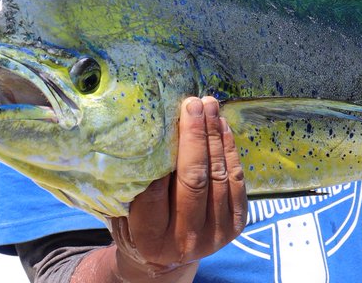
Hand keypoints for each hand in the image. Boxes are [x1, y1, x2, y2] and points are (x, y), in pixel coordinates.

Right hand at [106, 96, 247, 280]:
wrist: (167, 257)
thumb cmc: (139, 224)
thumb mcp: (125, 209)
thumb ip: (132, 182)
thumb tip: (135, 133)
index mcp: (151, 239)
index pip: (155, 192)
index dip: (161, 156)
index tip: (162, 121)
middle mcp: (185, 240)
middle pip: (193, 181)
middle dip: (194, 137)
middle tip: (191, 104)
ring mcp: (215, 234)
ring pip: (218, 176)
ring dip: (214, 136)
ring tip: (208, 106)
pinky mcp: (235, 225)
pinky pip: (236, 180)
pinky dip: (229, 149)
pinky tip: (221, 125)